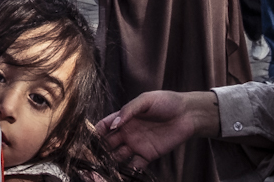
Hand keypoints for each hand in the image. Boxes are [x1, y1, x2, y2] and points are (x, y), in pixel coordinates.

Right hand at [96, 91, 219, 169]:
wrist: (188, 113)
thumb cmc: (166, 102)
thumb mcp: (146, 100)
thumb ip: (129, 110)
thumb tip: (114, 125)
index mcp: (124, 118)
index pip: (104, 127)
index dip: (95, 134)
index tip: (86, 141)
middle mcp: (127, 132)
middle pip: (108, 144)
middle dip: (99, 151)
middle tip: (91, 159)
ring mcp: (137, 145)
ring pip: (118, 157)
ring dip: (111, 163)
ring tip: (104, 169)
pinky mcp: (148, 155)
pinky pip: (135, 165)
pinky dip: (128, 170)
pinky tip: (122, 173)